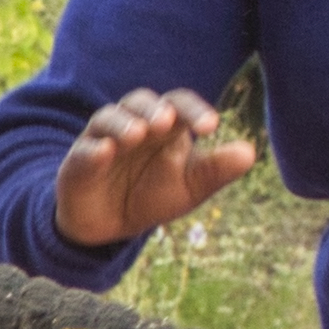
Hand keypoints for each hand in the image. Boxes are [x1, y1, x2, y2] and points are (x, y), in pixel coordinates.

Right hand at [45, 88, 252, 249]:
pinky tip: (105, 152)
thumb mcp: (190, 187)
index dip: (193, 109)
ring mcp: (102, 140)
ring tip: (137, 135)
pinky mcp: (78, 162)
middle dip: (154, 109)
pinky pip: (84, 149)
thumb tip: (250, 152)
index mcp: (164, 128)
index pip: (178, 104)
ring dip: (123, 122)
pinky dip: (94, 149)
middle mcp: (133, 125)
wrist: (109, 227)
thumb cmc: (152, 196)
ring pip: (108, 117)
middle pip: (140, 101)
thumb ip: (216, 170)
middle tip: (167, 123)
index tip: (210, 127)